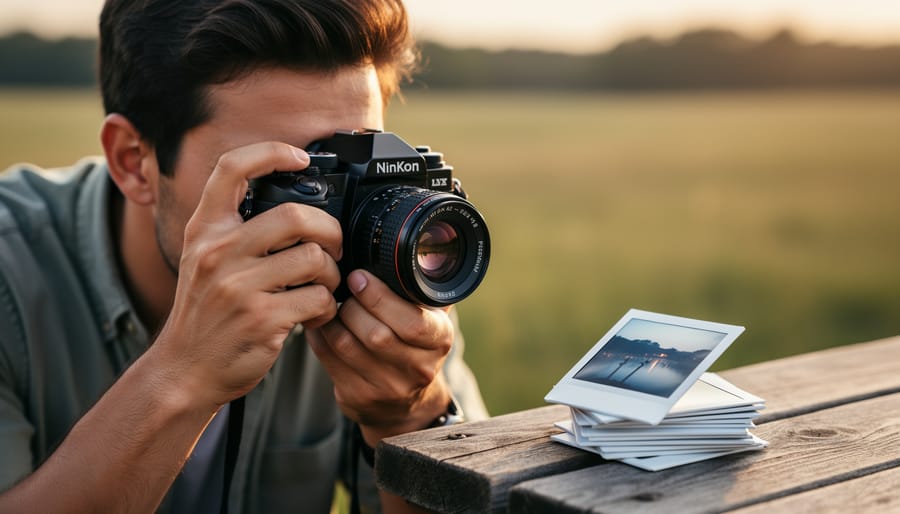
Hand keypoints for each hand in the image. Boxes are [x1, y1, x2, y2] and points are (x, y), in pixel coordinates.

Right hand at [153, 142, 342, 408]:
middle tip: (332, 247)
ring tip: (323, 286)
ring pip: (314, 258)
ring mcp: (239, 286)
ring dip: (332, 273)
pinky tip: (314, 314)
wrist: (184, 370)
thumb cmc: (205, 314)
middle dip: (329, 230)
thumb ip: (237, 230)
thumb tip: (298, 207)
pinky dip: (327, 307)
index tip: (300, 158)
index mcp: (205, 231)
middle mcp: (218, 252)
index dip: (270, 153)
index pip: (231, 169)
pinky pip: (318, 299)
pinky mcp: (262, 318)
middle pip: (295, 215)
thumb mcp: (204, 260)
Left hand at [307, 270, 453, 444]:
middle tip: (344, 286)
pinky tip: (321, 321)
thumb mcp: (432, 316)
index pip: (412, 322)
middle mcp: (418, 368)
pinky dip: (319, 335)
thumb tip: (419, 246)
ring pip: (347, 346)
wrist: (405, 405)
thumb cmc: (415, 345)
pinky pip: (329, 360)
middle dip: (353, 305)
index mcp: (439, 340)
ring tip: (329, 301)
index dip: (381, 298)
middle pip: (377, 335)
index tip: (360, 276)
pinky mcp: (359, 397)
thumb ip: (425, 286)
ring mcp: (388, 387)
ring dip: (332, 318)